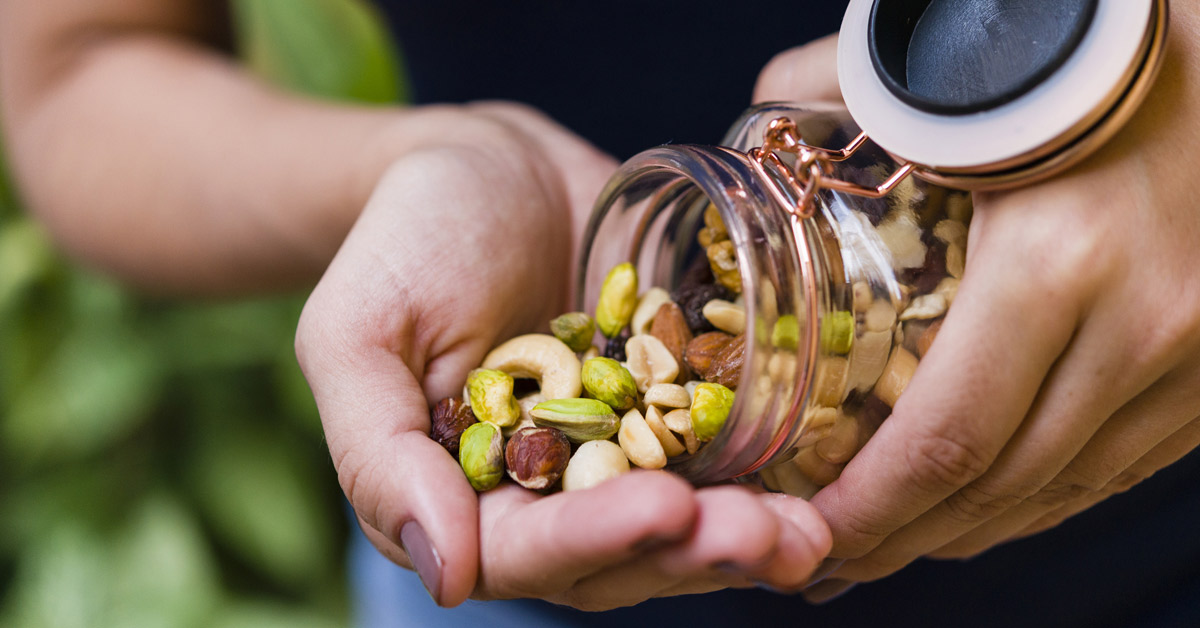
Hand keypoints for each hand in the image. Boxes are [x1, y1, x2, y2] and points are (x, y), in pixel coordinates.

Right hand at [295, 103, 830, 608]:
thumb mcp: (355, 335)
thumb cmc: (403, 243)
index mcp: (465, 498)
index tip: (663, 509)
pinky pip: (725, 451)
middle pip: (623, 555)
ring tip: (810, 528)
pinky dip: (774, 471)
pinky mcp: (674, 406)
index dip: (594, 541)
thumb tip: (443, 573)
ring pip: (686, 522)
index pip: (526, 553)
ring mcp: (621, 452)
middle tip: (769, 535)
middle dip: (694, 551)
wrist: (485, 167)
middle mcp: (549, 495)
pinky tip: (825, 476)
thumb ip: (378, 458)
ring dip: (748, 534)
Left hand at [757, 17, 1199, 601]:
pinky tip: (989, 505)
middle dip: (903, 538)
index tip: (808, 531)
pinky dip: (1044, 498)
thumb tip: (759, 103)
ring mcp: (1197, 359)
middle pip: (1000, 486)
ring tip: (893, 544)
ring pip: (1064, 490)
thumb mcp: (963, 75)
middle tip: (829, 557)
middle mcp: (1141, 327)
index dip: (869, 510)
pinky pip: (1122, 466)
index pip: (945, 438)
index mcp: (1057, 263)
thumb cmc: (1096, 49)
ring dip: (969, 531)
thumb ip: (838, 83)